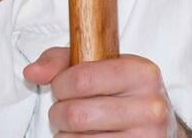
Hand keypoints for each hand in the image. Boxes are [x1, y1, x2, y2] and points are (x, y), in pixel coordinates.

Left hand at [24, 47, 183, 136]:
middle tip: (65, 110)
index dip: (60, 85)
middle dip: (59, 113)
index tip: (61, 87)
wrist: (158, 125)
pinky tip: (87, 137)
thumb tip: (32, 72)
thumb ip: (62, 62)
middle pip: (76, 114)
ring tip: (77, 126)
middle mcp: (150, 106)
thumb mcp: (99, 66)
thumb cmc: (121, 92)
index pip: (82, 79)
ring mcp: (147, 136)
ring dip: (67, 134)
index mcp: (141, 73)